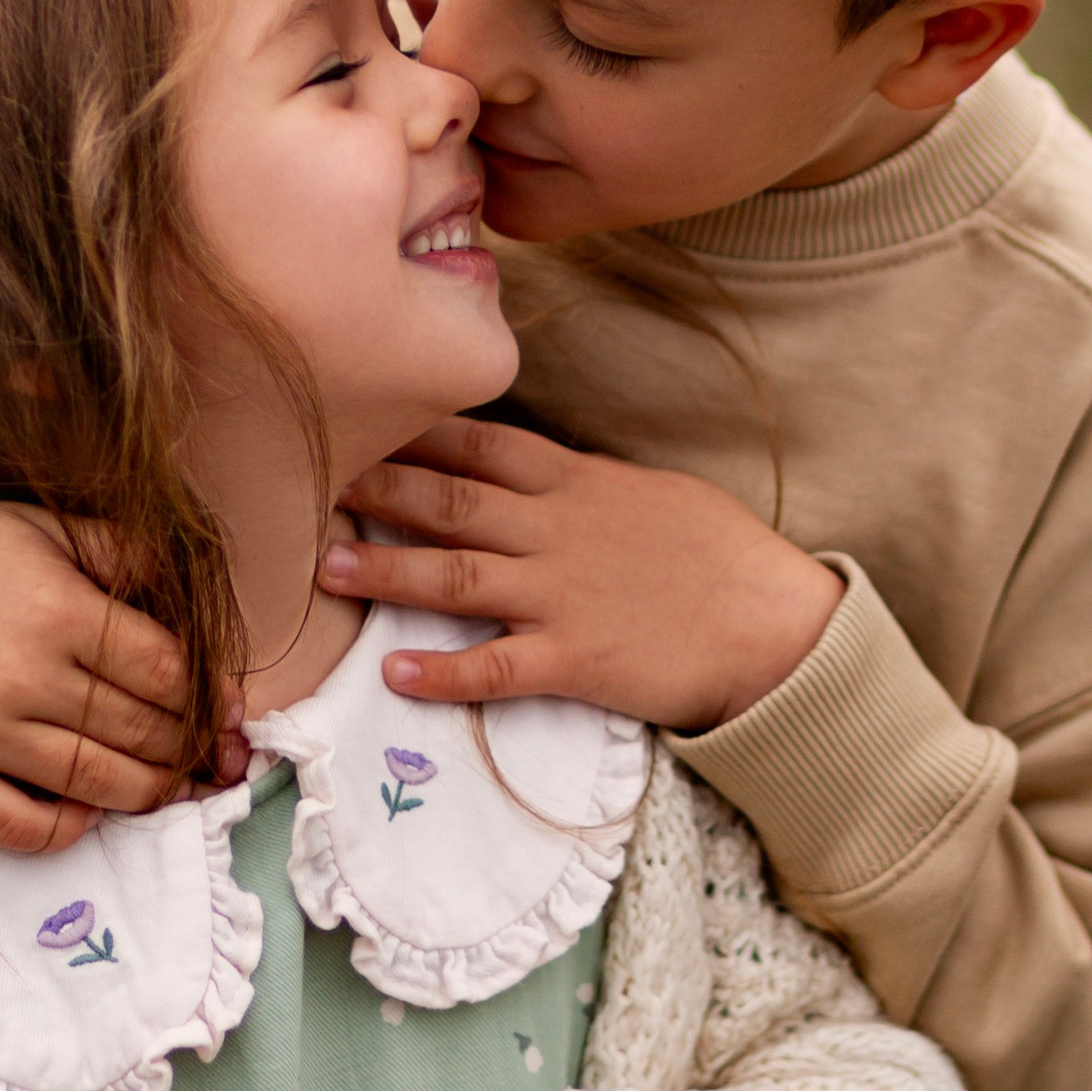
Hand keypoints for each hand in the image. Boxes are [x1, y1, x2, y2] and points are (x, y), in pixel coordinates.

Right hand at [0, 501, 238, 852]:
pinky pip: (19, 828)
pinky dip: (65, 829)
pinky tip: (85, 810)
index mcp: (57, 609)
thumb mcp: (42, 528)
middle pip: (140, 732)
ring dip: (144, 793)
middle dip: (182, 747)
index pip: (166, 673)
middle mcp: (21, 676)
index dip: (204, 696)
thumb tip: (191, 601)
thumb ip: (121, 554)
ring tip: (160, 785)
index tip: (217, 708)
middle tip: (199, 754)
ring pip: (94, 783)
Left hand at [317, 419, 842, 731]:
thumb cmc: (723, 556)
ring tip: (328, 566)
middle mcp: (559, 531)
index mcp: (578, 484)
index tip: (359, 418)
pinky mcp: (577, 660)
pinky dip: (443, 670)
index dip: (414, 432)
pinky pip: (496, 666)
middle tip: (313, 482)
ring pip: (458, 576)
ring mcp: (564, 595)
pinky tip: (394, 672)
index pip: (482, 443)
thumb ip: (583, 484)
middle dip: (379, 489)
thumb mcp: (652, 493)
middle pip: (453, 500)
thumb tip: (537, 474)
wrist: (778, 625)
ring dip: (388, 570)